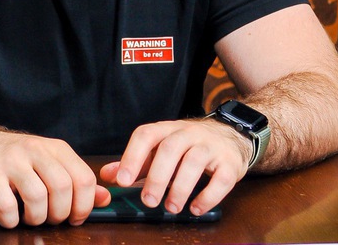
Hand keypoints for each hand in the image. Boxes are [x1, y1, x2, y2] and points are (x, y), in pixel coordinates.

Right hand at [0, 129, 110, 227]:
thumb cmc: (19, 159)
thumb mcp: (51, 163)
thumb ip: (77, 180)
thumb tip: (104, 198)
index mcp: (56, 148)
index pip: (83, 178)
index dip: (84, 205)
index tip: (75, 217)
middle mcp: (35, 150)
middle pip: (62, 188)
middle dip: (59, 214)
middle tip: (50, 219)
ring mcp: (11, 161)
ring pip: (37, 198)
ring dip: (36, 218)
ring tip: (30, 216)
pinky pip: (7, 206)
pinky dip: (11, 220)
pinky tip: (10, 215)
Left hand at [99, 118, 250, 217]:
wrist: (230, 137)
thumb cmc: (189, 146)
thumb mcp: (162, 149)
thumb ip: (137, 163)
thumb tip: (107, 175)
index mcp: (167, 129)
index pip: (146, 134)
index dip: (133, 156)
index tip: (124, 182)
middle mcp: (189, 133)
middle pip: (170, 148)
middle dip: (157, 176)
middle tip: (148, 201)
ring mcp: (211, 146)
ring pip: (195, 161)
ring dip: (180, 187)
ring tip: (171, 207)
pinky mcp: (230, 163)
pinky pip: (221, 178)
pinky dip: (208, 195)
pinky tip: (196, 208)